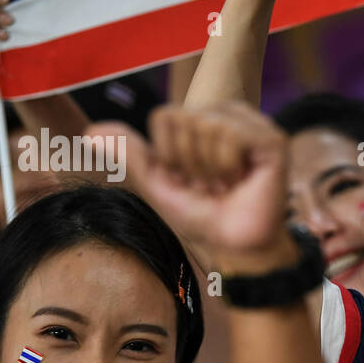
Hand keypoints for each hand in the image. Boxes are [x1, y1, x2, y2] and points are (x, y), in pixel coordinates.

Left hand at [95, 103, 290, 267]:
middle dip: (189, 160)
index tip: (190, 179)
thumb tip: (90, 131)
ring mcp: (253, 126)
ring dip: (210, 166)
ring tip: (227, 184)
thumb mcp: (158, 185)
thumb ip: (131, 155)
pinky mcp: (272, 140)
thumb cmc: (202, 217)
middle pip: (185, 116)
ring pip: (207, 122)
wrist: (234, 247)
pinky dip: (227, 164)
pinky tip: (243, 180)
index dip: (168, 153)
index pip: (165, 115)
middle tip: (212, 184)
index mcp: (204, 120)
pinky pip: (231, 134)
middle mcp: (229, 116)